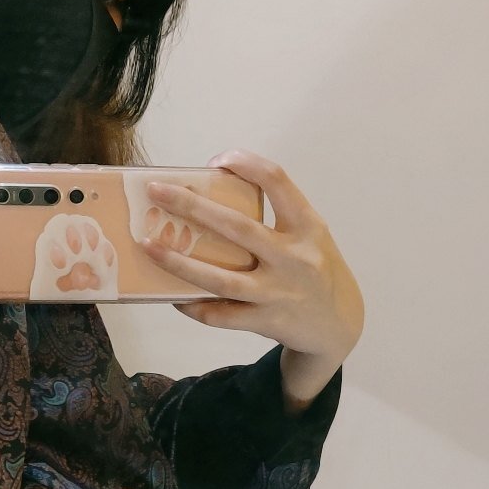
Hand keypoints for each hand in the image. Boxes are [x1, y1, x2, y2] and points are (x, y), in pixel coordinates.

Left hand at [140, 152, 363, 410]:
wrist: (338, 326)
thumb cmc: (313, 270)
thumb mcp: (310, 236)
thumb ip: (277, 217)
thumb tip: (212, 198)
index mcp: (308, 226)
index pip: (277, 181)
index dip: (245, 164)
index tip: (217, 161)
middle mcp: (294, 257)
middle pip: (236, 226)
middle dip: (191, 206)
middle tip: (156, 190)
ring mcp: (279, 292)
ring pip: (220, 278)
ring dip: (179, 263)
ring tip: (149, 247)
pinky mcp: (267, 321)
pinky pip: (220, 315)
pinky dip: (193, 306)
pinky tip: (173, 296)